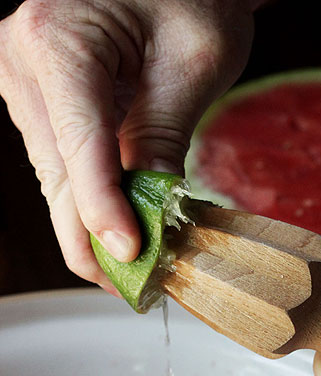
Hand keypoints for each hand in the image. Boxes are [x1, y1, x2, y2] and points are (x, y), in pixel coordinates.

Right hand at [0, 0, 256, 293]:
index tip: (133, 256)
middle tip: (137, 286)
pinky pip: (64, 166)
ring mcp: (26, 85)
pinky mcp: (40, 102)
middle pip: (58, 177)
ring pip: (57, 180)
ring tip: (141, 263)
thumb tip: (151, 213)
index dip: (105, 210)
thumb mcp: (191, 63)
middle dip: (97, 239)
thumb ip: (163, 137)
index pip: (79, 147)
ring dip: (95, 227)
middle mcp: (24, 63)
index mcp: (56, 40)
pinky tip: (124, 227)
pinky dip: (94, 201)